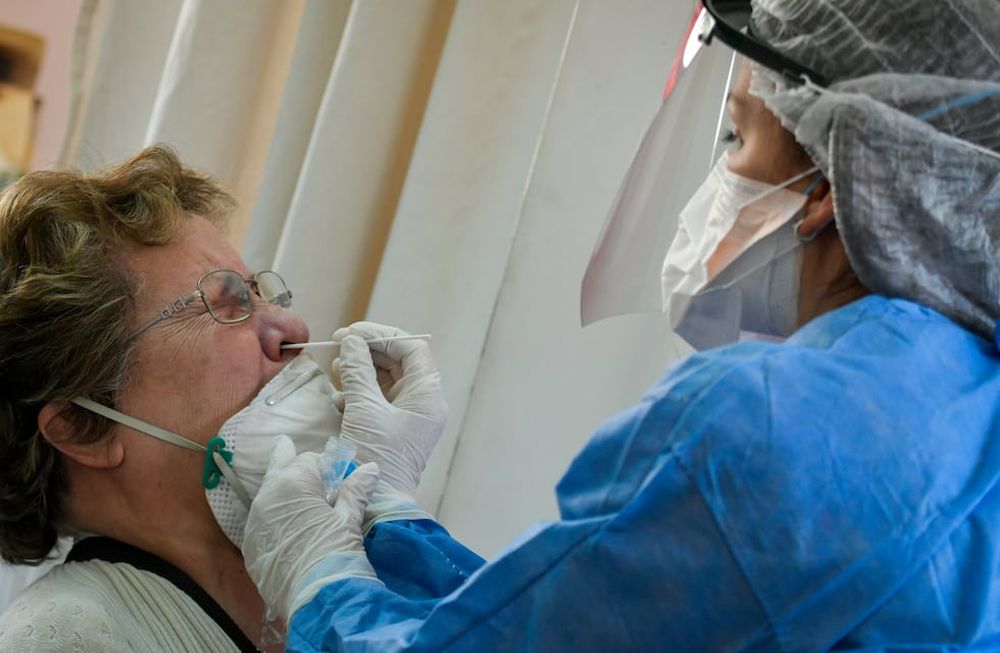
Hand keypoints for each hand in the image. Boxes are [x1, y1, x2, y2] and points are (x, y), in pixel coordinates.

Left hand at [242, 435, 380, 619]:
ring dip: (280, 495)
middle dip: (285, 459)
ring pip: (267, 498)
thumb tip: (371, 469)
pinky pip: (261, 524)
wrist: (315, 599)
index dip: (325, 465)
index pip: (308, 460)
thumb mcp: (349, 520)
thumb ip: (356, 491)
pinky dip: (273, 521)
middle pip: (277, 470)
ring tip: (292, 495)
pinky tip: (286, 530)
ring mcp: (254, 524)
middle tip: (285, 444)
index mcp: (292, 483)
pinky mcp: (250, 549)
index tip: (337, 474)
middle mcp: (266, 498)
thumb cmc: (335, 552)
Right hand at [330, 322, 446, 495]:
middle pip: (399, 362)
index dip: (383, 336)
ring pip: (386, 381)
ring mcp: (408, 418)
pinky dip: (358, 393)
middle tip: (339, 345)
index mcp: (428, 397)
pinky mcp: (391, 430)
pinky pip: (377, 400)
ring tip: (337, 369)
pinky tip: (338, 397)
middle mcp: (423, 405)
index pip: (412, 349)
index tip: (353, 334)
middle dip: (368, 352)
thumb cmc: (375, 458)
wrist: (376, 506)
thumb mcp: (364, 410)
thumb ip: (358, 372)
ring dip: (360, 371)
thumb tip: (351, 342)